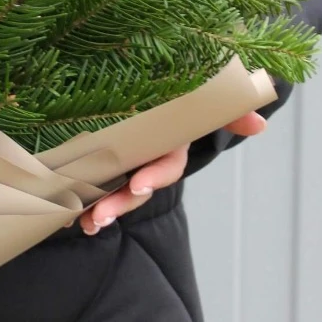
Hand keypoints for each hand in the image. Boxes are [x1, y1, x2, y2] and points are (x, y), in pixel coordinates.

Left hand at [78, 111, 266, 234]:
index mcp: (169, 146)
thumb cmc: (181, 100)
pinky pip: (91, 186)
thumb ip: (229, 112)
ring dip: (98, 211)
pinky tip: (62, 216)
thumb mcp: (203, 103)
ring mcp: (125, 165)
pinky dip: (78, 201)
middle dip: (119, 205)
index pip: (166, 166)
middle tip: (100, 219)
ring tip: (83, 224)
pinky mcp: (102, 163)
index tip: (139, 185)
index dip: (155, 176)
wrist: (161, 98)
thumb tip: (259, 125)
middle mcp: (147, 160)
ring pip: (112, 193)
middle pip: (135, 189)